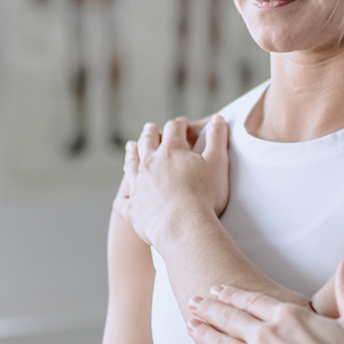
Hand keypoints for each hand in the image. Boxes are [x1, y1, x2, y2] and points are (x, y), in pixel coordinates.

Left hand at [113, 115, 229, 246]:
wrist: (183, 225)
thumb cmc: (205, 195)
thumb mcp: (218, 163)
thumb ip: (218, 139)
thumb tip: (219, 118)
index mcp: (171, 151)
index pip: (174, 129)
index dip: (180, 124)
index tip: (183, 123)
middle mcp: (149, 163)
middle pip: (147, 142)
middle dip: (150, 133)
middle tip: (151, 128)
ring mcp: (138, 185)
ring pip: (131, 165)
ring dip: (131, 154)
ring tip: (131, 147)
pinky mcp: (133, 209)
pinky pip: (124, 202)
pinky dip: (124, 199)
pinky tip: (124, 199)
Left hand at [187, 258, 343, 343]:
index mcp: (288, 318)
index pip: (253, 301)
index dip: (234, 294)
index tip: (219, 289)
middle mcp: (264, 335)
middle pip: (230, 317)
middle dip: (211, 308)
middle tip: (195, 302)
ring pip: (219, 343)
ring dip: (203, 333)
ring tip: (191, 326)